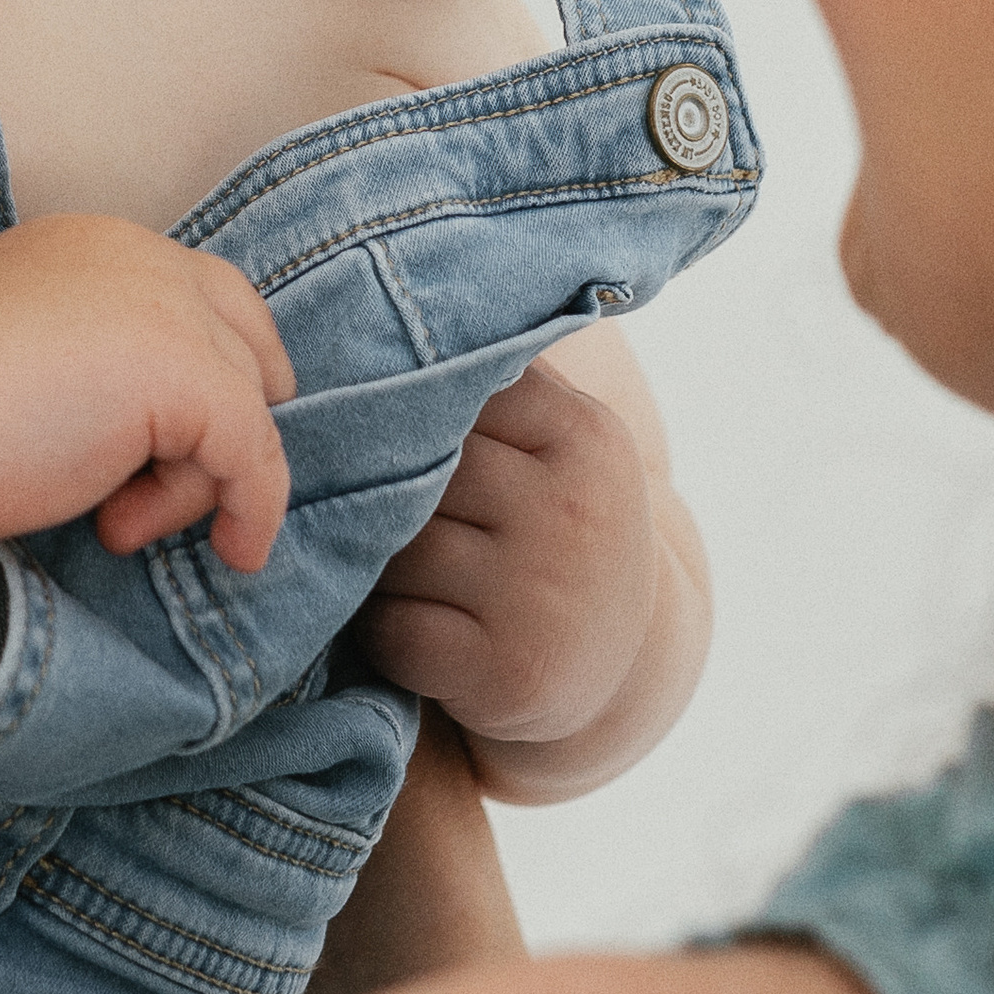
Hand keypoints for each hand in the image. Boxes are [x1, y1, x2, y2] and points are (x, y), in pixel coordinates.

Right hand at [0, 216, 293, 570]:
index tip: (193, 444)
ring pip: (243, 408)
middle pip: (242, 345)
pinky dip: (254, 510)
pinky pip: (255, 454)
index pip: (206, 295)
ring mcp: (172, 313)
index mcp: (99, 247)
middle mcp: (147, 262)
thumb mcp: (28, 357)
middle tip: (162, 495)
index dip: (221, 368)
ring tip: (117, 521)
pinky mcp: (187, 375)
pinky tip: (235, 549)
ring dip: (195, 485)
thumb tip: (149, 436)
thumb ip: (91, 362)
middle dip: (219, 429)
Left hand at [357, 339, 705, 786]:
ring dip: (375, 565)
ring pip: (398, 552)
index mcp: (585, 436)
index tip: (376, 426)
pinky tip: (410, 631)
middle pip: (420, 472)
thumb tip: (381, 320)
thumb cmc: (559, 532)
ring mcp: (542, 597)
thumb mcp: (563, 445)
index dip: (405, 414)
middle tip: (369, 507)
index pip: (457, 390)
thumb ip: (499, 385)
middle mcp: (571, 511)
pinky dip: (382, 634)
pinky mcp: (507, 673)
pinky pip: (395, 631)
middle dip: (383, 493)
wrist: (624, 666)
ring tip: (396, 572)